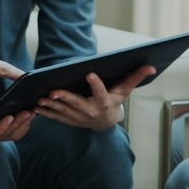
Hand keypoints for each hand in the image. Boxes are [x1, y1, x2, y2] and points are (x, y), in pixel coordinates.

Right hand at [0, 98, 33, 144]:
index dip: (1, 127)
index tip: (9, 116)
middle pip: (6, 134)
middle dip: (18, 123)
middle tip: (27, 111)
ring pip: (14, 134)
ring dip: (24, 123)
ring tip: (32, 111)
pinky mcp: (5, 132)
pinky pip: (17, 132)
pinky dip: (25, 124)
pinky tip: (31, 113)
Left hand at [33, 65, 154, 130]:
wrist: (107, 123)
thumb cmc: (115, 101)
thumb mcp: (125, 90)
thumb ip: (136, 77)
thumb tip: (151, 66)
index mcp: (105, 102)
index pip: (101, 92)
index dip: (96, 84)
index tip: (89, 74)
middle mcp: (91, 112)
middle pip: (77, 104)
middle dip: (65, 99)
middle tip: (53, 92)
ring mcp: (79, 118)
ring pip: (64, 112)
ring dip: (51, 106)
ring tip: (41, 98)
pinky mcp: (70, 121)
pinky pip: (57, 118)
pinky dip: (46, 113)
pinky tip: (36, 106)